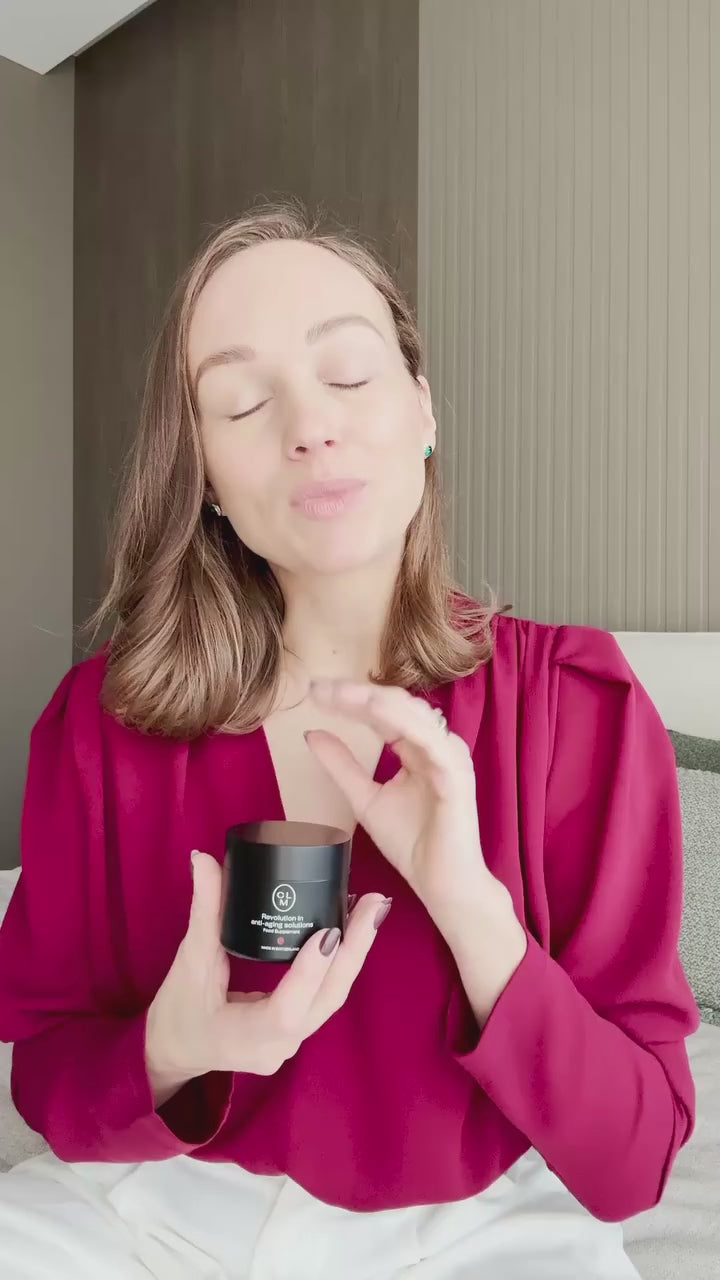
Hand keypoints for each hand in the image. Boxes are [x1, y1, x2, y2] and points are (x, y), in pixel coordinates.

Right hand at [145, 851, 389, 1104]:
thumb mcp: (189, 961)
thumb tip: (205, 860)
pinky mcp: (296, 1032)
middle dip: (353, 951)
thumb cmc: (177, 1011)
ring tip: (371, 910)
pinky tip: (352, 931)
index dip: (309, 973)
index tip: (330, 931)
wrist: (174, 1050)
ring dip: (353, 954)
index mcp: (242, 1038)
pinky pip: (325, 997)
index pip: (285, 1011)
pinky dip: (339, 964)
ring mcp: (290, 1044)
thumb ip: (204, 911)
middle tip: (374, 904)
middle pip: (325, 999)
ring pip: (331, 998)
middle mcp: (276, 1047)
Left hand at [304, 681, 496, 932]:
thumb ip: (341, 765)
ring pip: (412, 713)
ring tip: (340, 692)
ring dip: (375, 699)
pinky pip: (429, 738)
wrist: (441, 883)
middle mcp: (434, 744)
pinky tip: (374, 709)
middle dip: (356, 692)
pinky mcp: (455, 773)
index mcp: (416, 747)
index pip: (382, 712)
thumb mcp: (364, 798)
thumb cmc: (411, 843)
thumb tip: (312, 732)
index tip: (315, 691)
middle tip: (319, 686)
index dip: (349, 699)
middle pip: (395, 704)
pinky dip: (401, 720)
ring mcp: (447, 756)